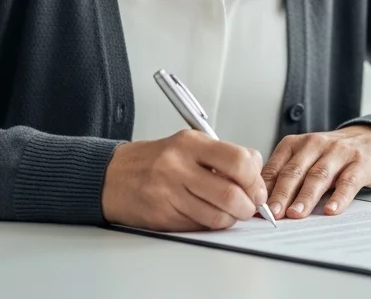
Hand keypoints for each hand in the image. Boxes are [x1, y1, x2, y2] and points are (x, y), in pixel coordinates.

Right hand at [101, 129, 267, 231]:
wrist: (112, 176)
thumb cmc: (155, 160)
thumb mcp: (189, 144)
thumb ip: (223, 156)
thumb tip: (256, 174)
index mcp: (191, 143)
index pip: (239, 161)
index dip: (255, 180)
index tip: (258, 189)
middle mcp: (179, 166)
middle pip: (231, 193)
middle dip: (248, 206)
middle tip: (250, 207)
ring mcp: (168, 192)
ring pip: (217, 216)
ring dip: (231, 219)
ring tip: (230, 213)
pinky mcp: (162, 215)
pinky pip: (198, 226)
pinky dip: (210, 225)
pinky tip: (207, 216)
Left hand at [261, 125, 370, 219]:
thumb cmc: (332, 156)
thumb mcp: (305, 159)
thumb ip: (286, 177)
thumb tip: (263, 207)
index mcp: (295, 144)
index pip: (276, 168)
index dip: (265, 189)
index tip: (257, 209)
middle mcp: (315, 144)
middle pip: (295, 171)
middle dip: (282, 194)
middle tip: (273, 213)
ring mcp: (338, 152)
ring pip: (318, 175)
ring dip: (305, 196)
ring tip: (296, 214)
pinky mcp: (360, 163)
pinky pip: (348, 181)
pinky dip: (339, 197)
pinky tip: (331, 210)